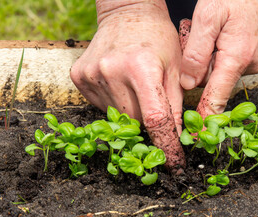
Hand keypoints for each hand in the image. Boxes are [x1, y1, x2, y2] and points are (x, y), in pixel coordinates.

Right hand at [70, 1, 184, 173]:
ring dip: (131, 112)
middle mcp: (112, 71)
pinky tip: (120, 85)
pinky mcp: (79, 77)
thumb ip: (177, 105)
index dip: (166, 145)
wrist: (127, 14)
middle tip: (153, 102)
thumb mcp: (175, 68)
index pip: (155, 119)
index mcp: (141, 67)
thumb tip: (178, 138)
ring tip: (136, 87)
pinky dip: (115, 103)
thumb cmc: (157, 38)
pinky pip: (102, 106)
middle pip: (134, 121)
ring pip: (117, 116)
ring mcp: (92, 75)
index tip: (174, 162)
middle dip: (148, 121)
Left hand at [180, 0, 257, 118]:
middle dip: (200, 67)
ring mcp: (257, 60)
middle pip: (214, 81)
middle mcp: (251, 63)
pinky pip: (232, 62)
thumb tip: (188, 84)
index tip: (197, 136)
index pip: (217, 96)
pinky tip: (221, 34)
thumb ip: (196, 52)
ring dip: (210, 57)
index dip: (205, 117)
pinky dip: (221, 53)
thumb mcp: (208, 15)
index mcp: (237, 56)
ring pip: (221, 71)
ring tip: (210, 32)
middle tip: (194, 37)